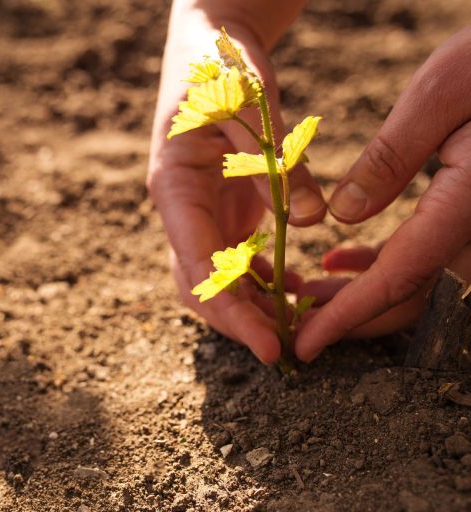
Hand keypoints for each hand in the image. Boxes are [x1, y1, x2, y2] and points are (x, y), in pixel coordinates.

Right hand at [147, 9, 325, 363]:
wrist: (209, 41)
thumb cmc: (219, 66)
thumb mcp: (248, 105)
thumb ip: (274, 162)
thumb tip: (307, 222)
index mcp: (173, 189)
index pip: (197, 268)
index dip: (230, 312)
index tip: (268, 346)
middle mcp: (181, 209)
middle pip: (200, 284)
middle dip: (237, 320)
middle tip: (284, 348)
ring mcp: (199, 210)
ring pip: (218, 277)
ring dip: (251, 305)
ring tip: (293, 323)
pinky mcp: (221, 206)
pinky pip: (236, 255)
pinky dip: (262, 278)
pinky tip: (293, 287)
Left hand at [295, 28, 470, 361]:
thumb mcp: (440, 96)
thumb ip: (392, 158)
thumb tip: (343, 218)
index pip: (400, 278)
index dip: (347, 317)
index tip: (306, 344)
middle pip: (409, 296)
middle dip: (348, 317)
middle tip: (294, 324)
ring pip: (415, 282)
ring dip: (357, 294)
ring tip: (305, 292)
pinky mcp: (469, 215)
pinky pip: (426, 256)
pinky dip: (379, 265)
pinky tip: (338, 260)